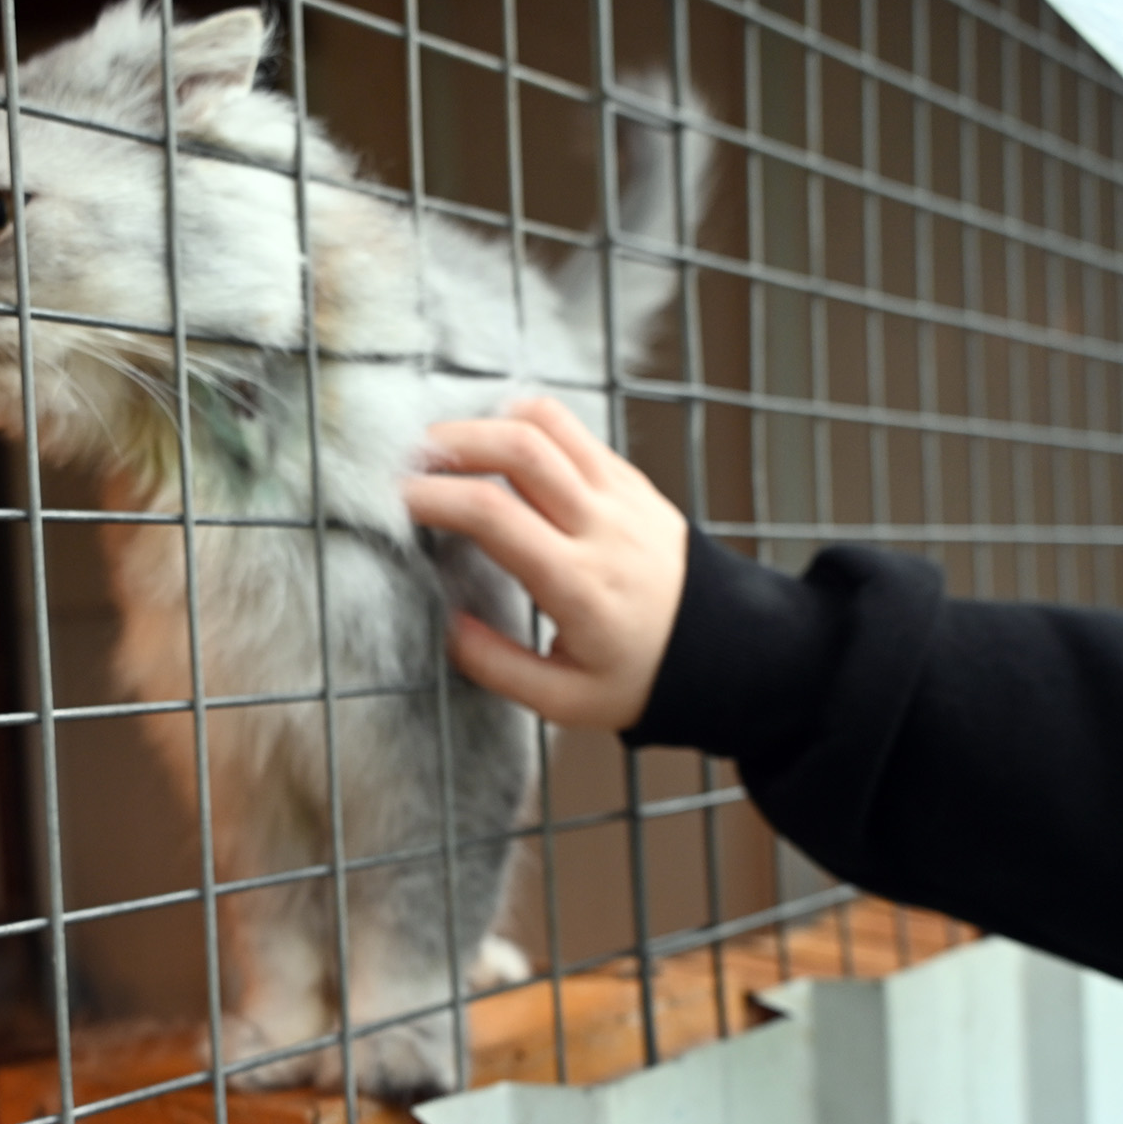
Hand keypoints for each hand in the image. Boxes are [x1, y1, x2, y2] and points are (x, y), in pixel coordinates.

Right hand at [400, 396, 686, 730]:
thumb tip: (445, 624)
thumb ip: (497, 666)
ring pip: (547, 424)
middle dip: (451, 443)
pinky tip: (493, 443)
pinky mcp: (630, 480)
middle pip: (518, 449)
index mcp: (579, 585)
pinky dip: (525, 422)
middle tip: (409, 461)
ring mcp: (621, 495)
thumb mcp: (564, 701)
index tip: (396, 502)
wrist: (726, 651)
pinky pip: (573, 430)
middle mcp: (602, 528)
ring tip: (444, 446)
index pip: (495, 516)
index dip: (435, 498)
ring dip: (486, 422)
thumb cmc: (639, 677)